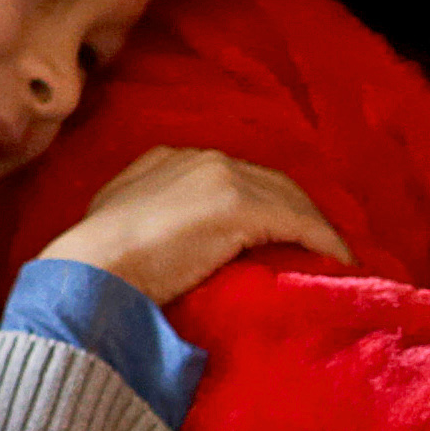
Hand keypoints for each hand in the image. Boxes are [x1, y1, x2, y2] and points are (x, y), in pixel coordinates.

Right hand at [49, 146, 346, 308]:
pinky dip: (323, 241)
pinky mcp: (241, 205)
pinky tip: (339, 264)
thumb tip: (171, 248)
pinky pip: (299, 222)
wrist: (90, 272)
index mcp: (167, 160)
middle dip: (297, 212)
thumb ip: (149, 222)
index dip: (262, 204)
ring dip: (314, 229)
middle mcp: (199, 159)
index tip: (280, 235)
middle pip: (268, 181)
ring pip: (289, 198)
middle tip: (320, 248)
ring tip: (333, 260)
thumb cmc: (95, 267)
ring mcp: (221, 177)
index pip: (233, 176)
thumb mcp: (118, 229)